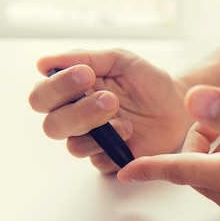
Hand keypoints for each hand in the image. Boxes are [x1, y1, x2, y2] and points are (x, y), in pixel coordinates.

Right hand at [28, 49, 192, 172]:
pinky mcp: (109, 159)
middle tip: (110, 99)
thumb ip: (85, 58)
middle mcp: (75, 118)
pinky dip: (114, 149)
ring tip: (126, 120)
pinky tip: (131, 135)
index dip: (57, 87)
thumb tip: (44, 63)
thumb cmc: (147, 81)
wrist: (177, 105)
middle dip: (79, 113)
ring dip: (100, 130)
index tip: (86, 74)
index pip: (42, 96)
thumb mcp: (119, 61)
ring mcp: (92, 141)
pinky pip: (98, 162)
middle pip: (52, 126)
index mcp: (71, 93)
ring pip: (74, 146)